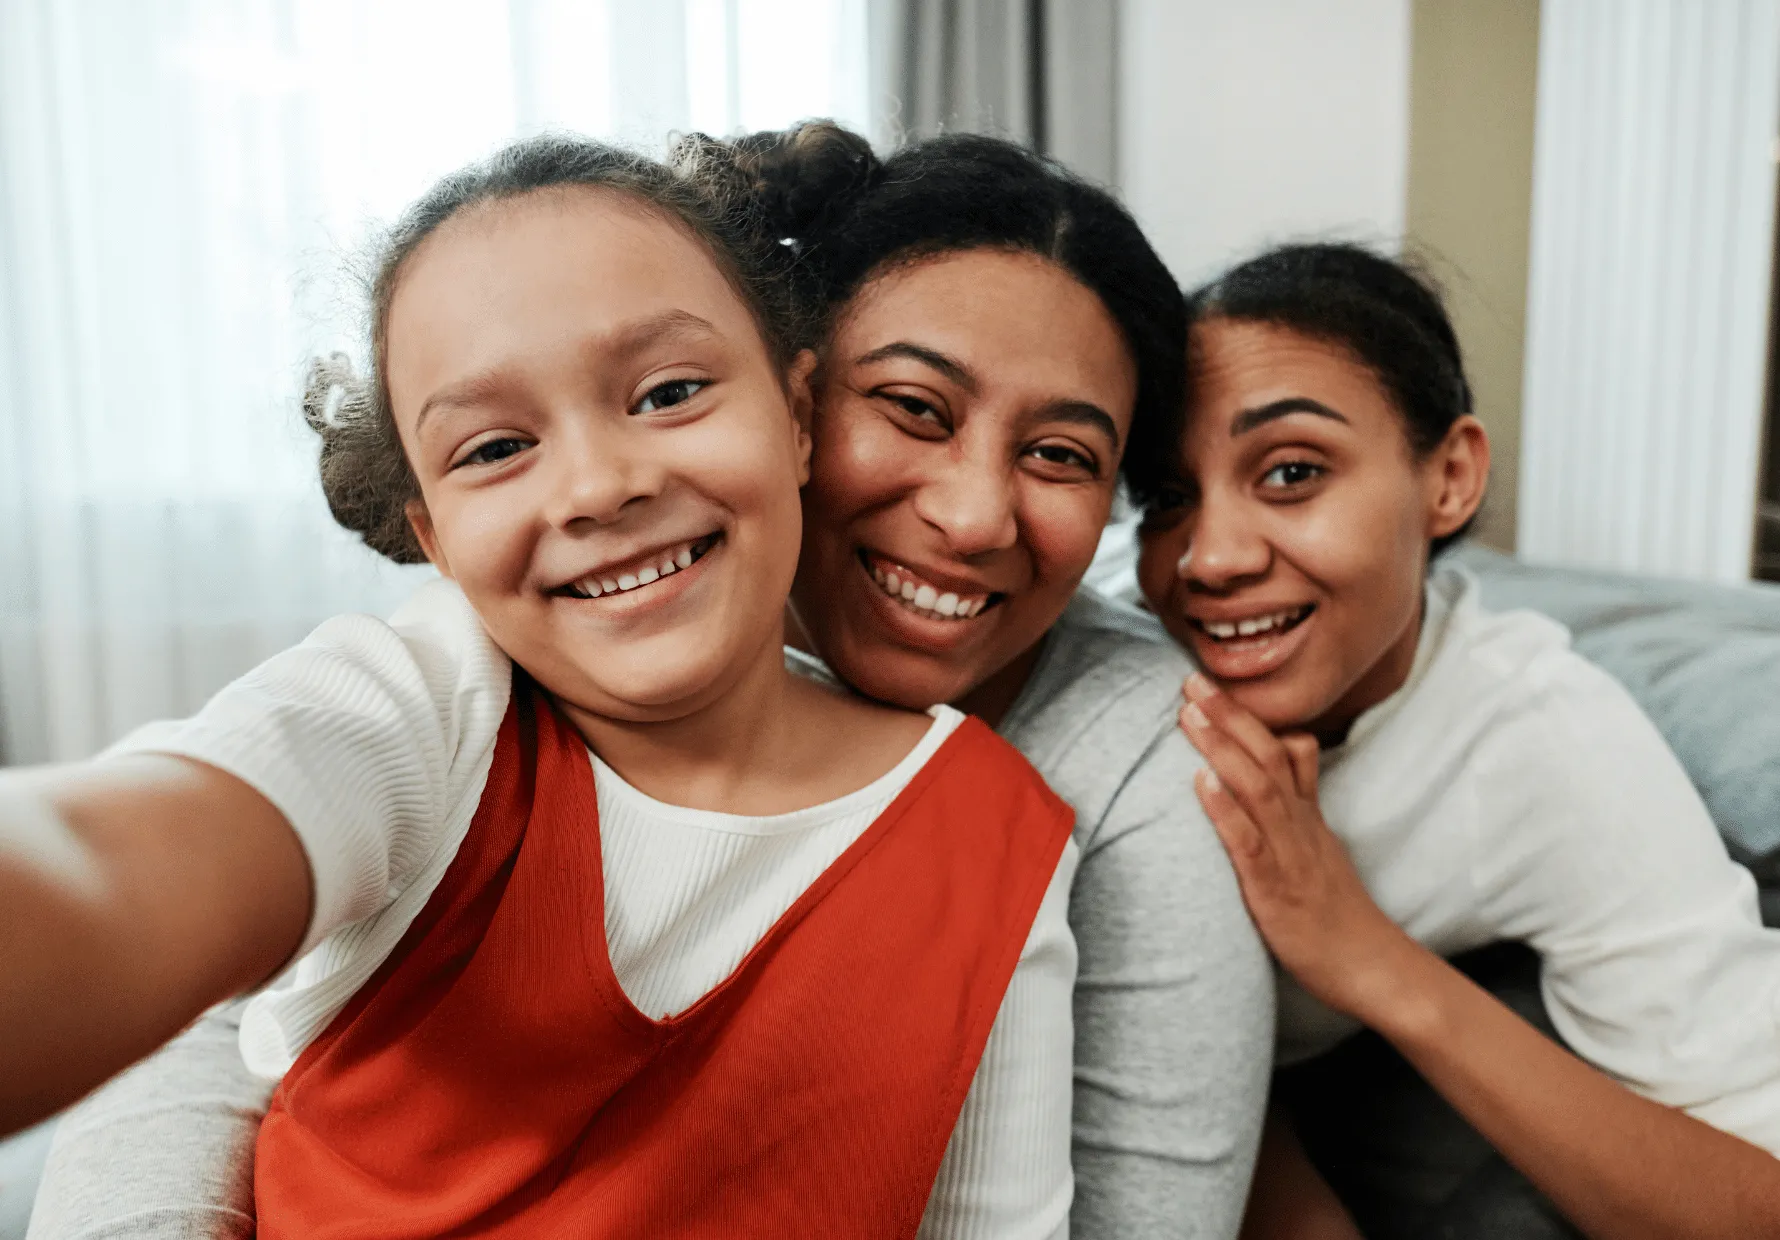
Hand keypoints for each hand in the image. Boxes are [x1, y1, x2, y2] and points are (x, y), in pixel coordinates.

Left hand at [1178, 674, 1423, 1023]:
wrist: (1372, 967)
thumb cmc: (1337, 914)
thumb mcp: (1320, 852)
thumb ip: (1298, 813)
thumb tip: (1274, 780)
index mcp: (1308, 817)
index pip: (1287, 751)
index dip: (1250, 715)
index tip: (1214, 684)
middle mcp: (1300, 826)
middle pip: (1269, 755)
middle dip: (1229, 715)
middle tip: (1191, 679)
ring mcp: (1290, 855)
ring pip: (1259, 788)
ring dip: (1222, 747)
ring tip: (1189, 714)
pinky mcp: (1275, 890)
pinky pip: (1249, 843)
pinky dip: (1225, 809)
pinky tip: (1201, 782)